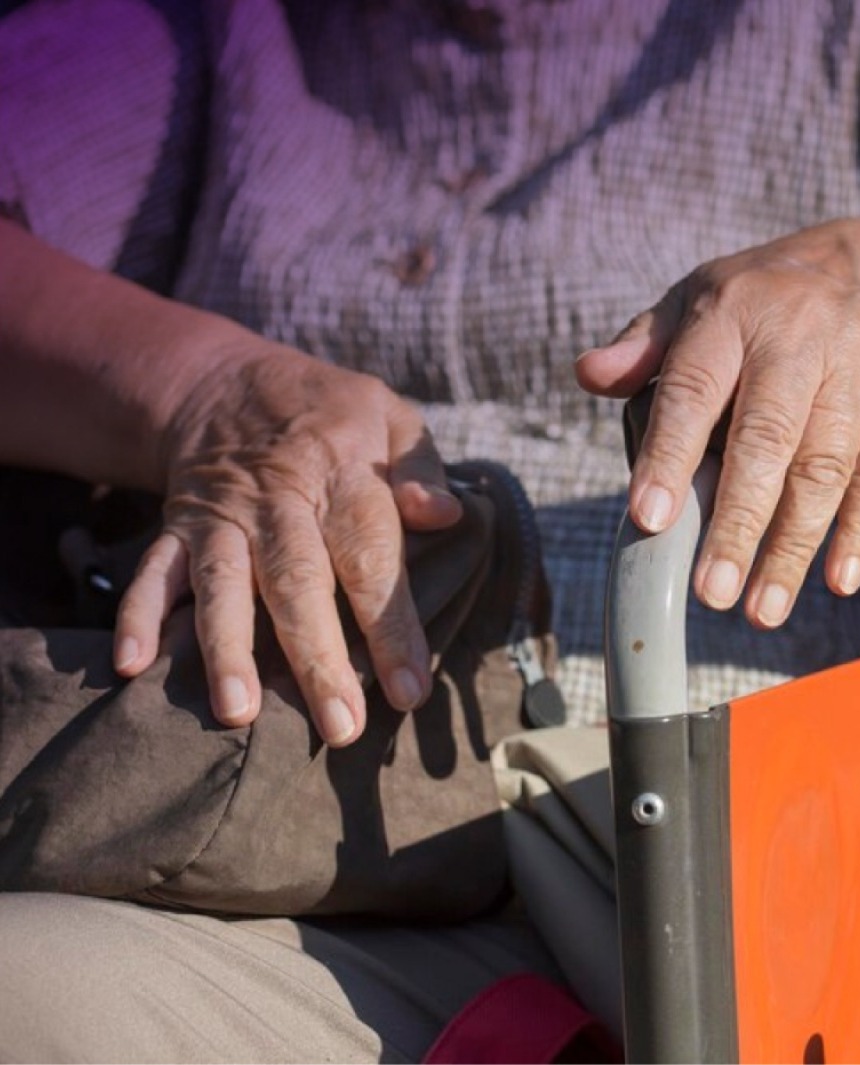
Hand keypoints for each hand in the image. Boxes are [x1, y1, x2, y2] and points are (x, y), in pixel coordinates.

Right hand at [113, 343, 460, 746]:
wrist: (225, 381)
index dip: (391, 625)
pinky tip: (131, 665)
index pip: (372, 554)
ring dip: (227, 651)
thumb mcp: (390, 415)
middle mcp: (278, 500)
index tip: (409, 688)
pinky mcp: (176, 528)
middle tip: (340, 727)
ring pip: (223, 588)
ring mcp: (221, 517)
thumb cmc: (332, 414)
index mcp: (343, 474)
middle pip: (297, 583)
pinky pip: (152, 572)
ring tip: (237, 714)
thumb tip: (446, 514)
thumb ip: (422, 466)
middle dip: (317, 659)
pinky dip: (138, 615)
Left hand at [576, 219, 859, 627]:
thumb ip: (645, 343)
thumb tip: (588, 374)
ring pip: (825, 467)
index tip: (651, 517)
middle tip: (710, 593)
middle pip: (768, 439)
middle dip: (738, 522)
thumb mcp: (702, 296)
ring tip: (763, 609)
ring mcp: (856, 372)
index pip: (694, 388)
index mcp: (734, 314)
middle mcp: (799, 340)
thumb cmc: (772, 297)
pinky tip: (837, 581)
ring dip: (794, 545)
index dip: (671, 454)